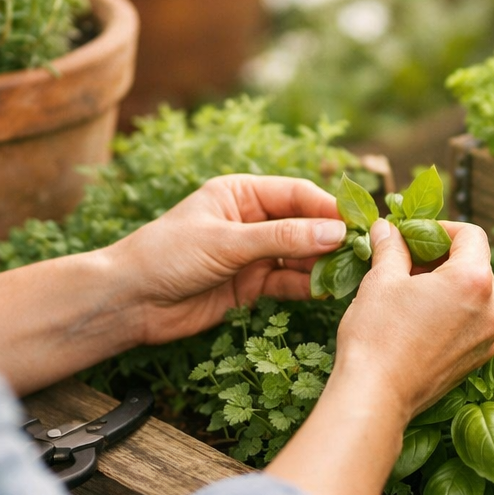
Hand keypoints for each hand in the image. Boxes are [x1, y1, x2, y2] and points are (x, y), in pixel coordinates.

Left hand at [109, 175, 348, 344]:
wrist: (129, 301)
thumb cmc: (166, 256)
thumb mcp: (226, 242)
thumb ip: (282, 238)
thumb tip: (334, 232)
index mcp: (241, 193)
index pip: (297, 194)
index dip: (329, 209)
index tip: (358, 224)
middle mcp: (250, 220)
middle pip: (304, 225)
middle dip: (332, 239)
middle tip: (364, 253)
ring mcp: (251, 254)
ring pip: (299, 256)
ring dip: (323, 266)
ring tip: (351, 276)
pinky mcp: (250, 286)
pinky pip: (287, 282)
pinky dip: (306, 287)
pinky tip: (326, 292)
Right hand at [332, 218, 493, 423]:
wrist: (376, 396)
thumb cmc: (377, 336)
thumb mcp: (381, 280)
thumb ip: (391, 247)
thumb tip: (387, 228)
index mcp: (474, 280)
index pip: (471, 235)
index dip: (440, 229)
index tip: (413, 235)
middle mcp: (493, 308)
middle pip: (475, 264)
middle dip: (441, 257)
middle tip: (406, 260)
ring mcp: (488, 337)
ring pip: (473, 295)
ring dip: (446, 285)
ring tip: (408, 292)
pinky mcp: (477, 359)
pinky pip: (471, 322)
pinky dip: (451, 312)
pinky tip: (417, 319)